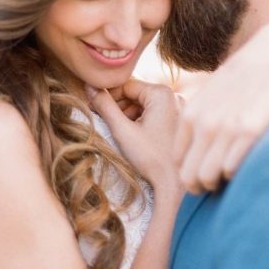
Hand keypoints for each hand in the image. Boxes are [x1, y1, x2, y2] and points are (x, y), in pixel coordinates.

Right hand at [87, 79, 181, 195]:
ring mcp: (179, 107)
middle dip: (117, 106)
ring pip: (144, 104)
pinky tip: (132, 135)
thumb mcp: (123, 131)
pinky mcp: (179, 120)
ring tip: (117, 131)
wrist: (176, 183)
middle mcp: (174, 95)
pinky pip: (154, 113)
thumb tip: (89, 87)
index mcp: (162, 93)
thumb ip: (105, 107)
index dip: (107, 96)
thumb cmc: (151, 158)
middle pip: (136, 93)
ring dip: (128, 114)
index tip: (92, 107)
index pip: (126, 85)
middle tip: (101, 120)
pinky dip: (140, 120)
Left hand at [173, 23, 268, 192]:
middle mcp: (203, 124)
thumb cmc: (246, 76)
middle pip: (190, 177)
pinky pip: (232, 170)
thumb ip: (199, 117)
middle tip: (219, 184)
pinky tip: (247, 164)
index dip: (193, 172)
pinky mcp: (250, 131)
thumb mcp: (212, 93)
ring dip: (220, 184)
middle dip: (202, 186)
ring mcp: (225, 128)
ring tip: (233, 177)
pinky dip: (238, 174)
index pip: (178, 162)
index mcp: (190, 115)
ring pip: (208, 178)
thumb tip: (195, 146)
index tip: (209, 170)